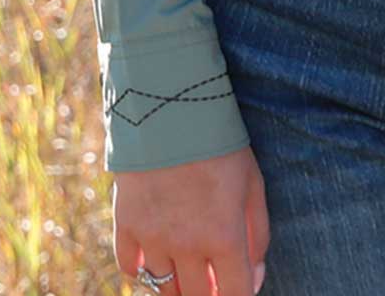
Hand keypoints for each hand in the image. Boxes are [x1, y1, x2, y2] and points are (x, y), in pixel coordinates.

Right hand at [112, 144, 269, 294]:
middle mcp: (187, 245)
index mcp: (224, 235)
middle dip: (210, 294)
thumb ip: (258, 234)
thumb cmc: (221, 144)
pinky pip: (130, 268)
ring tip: (188, 272)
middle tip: (214, 280)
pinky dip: (143, 270)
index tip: (239, 287)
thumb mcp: (253, 183)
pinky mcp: (126, 224)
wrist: (173, 107)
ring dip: (178, 287)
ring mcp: (153, 238)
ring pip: (163, 289)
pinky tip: (156, 256)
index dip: (240, 295)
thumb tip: (254, 278)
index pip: (235, 294)